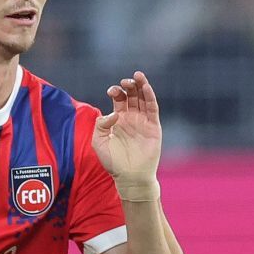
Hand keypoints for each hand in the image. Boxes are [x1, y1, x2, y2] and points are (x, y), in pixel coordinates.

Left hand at [94, 71, 163, 186]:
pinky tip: (146, 87)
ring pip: (143, 99)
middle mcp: (132, 118)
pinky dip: (150, 97)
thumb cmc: (113, 162)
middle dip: (129, 86)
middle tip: (126, 82)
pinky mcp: (154, 127)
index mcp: (118, 120)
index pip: (119, 99)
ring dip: (141, 87)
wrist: (130, 176)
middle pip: (132, 95)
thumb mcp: (99, 142)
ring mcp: (143, 121)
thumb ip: (101, 125)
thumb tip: (114, 113)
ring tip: (137, 76)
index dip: (116, 91)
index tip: (112, 91)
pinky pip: (152, 108)